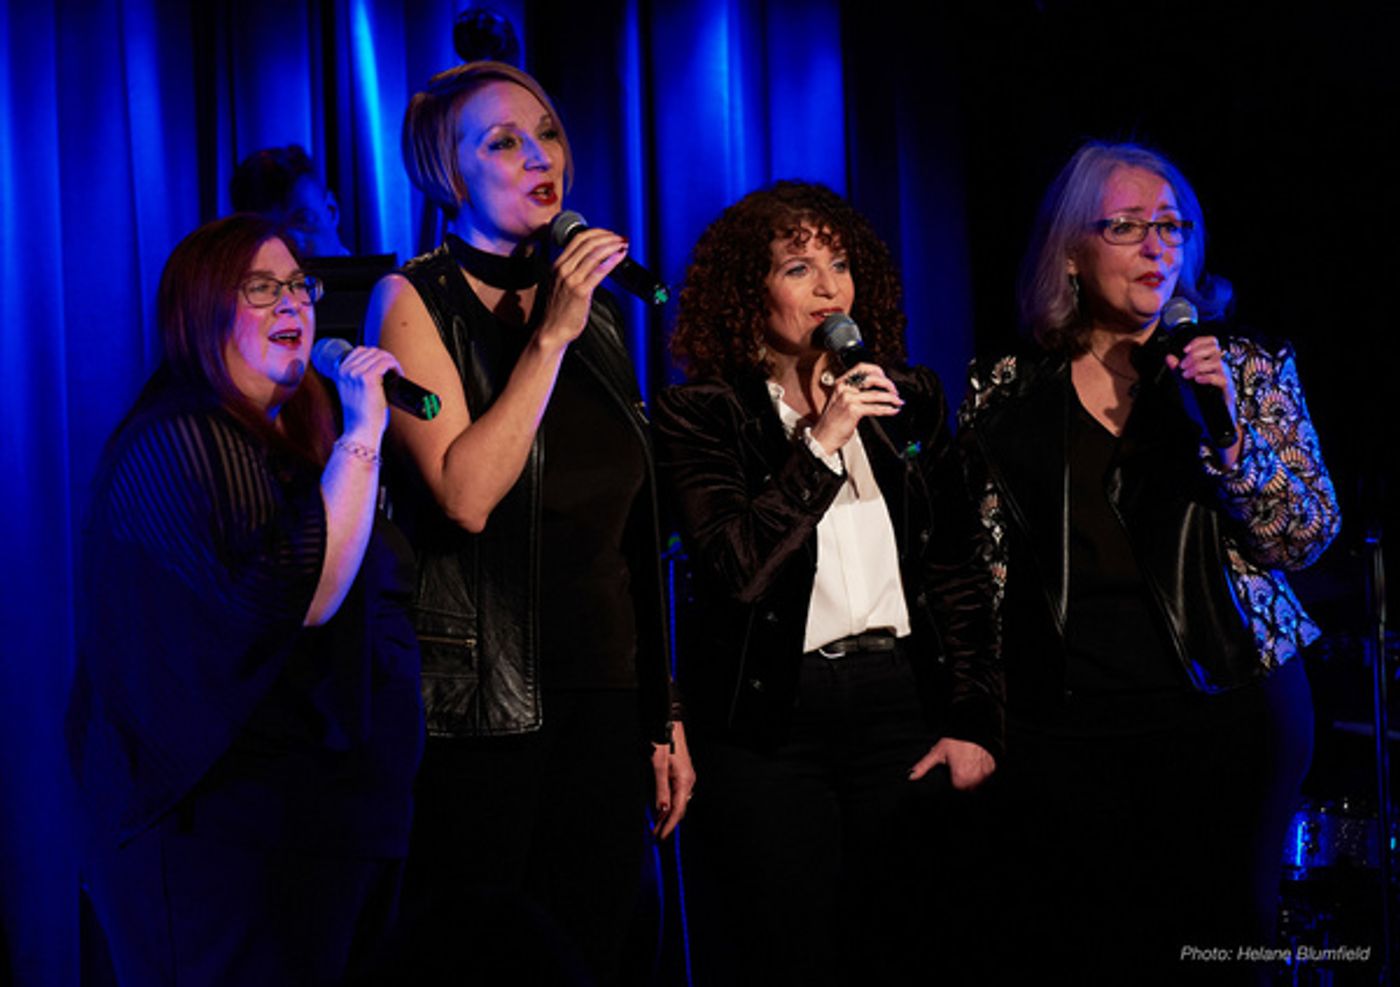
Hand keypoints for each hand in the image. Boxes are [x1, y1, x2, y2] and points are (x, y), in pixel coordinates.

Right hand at [331, 344, 401, 440]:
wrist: (360, 430)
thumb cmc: (360, 415)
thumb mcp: (353, 390)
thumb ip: (358, 377)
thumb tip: (379, 364)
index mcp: (339, 371)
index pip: (360, 350)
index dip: (377, 356)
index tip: (386, 367)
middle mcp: (345, 370)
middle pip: (371, 351)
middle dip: (386, 358)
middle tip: (394, 372)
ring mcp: (355, 373)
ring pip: (380, 355)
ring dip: (392, 362)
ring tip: (397, 374)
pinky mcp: (367, 378)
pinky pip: (386, 362)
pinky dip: (395, 366)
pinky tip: (398, 375)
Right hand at [536, 226, 627, 348]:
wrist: (552, 330)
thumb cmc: (560, 310)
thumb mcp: (562, 283)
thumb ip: (574, 270)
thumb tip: (595, 259)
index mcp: (558, 265)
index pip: (578, 238)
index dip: (597, 232)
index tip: (610, 234)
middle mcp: (563, 269)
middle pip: (588, 243)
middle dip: (608, 237)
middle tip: (620, 238)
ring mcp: (571, 279)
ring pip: (594, 254)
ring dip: (612, 246)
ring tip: (623, 245)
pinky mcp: (580, 291)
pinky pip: (599, 271)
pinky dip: (612, 260)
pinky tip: (620, 256)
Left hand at [650, 721, 695, 839]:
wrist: (668, 724)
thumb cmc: (663, 742)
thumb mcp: (658, 767)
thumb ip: (660, 790)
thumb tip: (662, 811)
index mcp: (684, 781)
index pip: (677, 810)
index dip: (668, 825)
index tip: (660, 837)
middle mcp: (688, 781)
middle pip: (679, 808)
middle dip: (668, 822)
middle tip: (656, 835)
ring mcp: (686, 777)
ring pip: (678, 801)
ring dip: (668, 814)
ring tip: (657, 825)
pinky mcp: (682, 773)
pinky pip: (677, 793)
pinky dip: (669, 803)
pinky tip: (662, 808)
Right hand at [808, 362, 903, 454]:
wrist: (823, 436)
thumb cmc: (832, 421)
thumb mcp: (839, 401)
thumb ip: (853, 392)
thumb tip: (874, 388)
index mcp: (841, 383)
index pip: (862, 367)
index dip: (877, 370)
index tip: (885, 377)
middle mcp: (844, 388)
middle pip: (872, 378)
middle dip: (888, 384)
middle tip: (895, 391)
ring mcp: (848, 399)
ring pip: (877, 394)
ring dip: (891, 398)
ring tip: (898, 401)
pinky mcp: (853, 410)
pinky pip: (875, 408)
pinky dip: (887, 409)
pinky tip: (892, 410)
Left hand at [909, 737, 995, 790]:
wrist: (975, 727)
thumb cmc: (955, 740)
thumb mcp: (937, 752)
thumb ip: (923, 766)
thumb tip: (910, 776)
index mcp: (960, 779)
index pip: (955, 789)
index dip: (952, 780)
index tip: (951, 771)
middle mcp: (975, 781)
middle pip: (966, 788)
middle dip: (962, 780)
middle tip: (959, 765)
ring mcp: (986, 776)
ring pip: (977, 784)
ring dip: (972, 778)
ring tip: (967, 763)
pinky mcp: (993, 770)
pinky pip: (986, 777)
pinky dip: (982, 772)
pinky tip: (976, 762)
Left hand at [1165, 335, 1242, 464]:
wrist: (1210, 422)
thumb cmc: (1201, 403)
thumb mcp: (1185, 384)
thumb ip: (1177, 371)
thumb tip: (1169, 357)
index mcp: (1211, 363)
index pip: (1211, 342)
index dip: (1198, 342)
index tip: (1184, 349)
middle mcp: (1220, 367)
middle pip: (1214, 349)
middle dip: (1195, 354)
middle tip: (1183, 367)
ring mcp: (1225, 378)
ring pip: (1216, 362)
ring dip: (1198, 366)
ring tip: (1186, 376)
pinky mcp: (1226, 390)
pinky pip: (1220, 379)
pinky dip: (1207, 377)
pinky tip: (1196, 380)